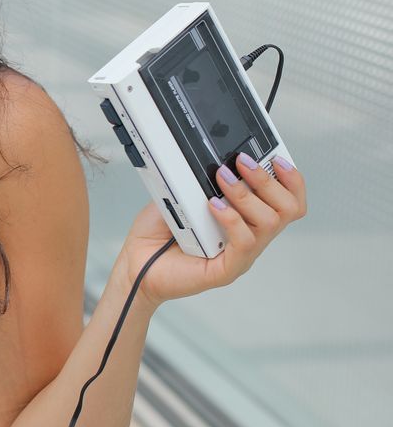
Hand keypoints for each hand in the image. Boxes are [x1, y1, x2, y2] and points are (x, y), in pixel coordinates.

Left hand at [118, 154, 306, 307]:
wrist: (136, 260)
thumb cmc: (159, 230)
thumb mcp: (182, 194)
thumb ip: (202, 179)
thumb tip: (214, 157)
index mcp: (246, 218)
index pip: (287, 201)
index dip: (291, 179)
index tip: (275, 157)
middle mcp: (249, 236)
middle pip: (287, 209)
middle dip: (268, 179)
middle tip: (242, 162)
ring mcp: (241, 254)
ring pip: (269, 223)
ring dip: (246, 194)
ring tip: (222, 179)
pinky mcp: (226, 270)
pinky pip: (244, 243)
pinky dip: (232, 219)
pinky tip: (214, 206)